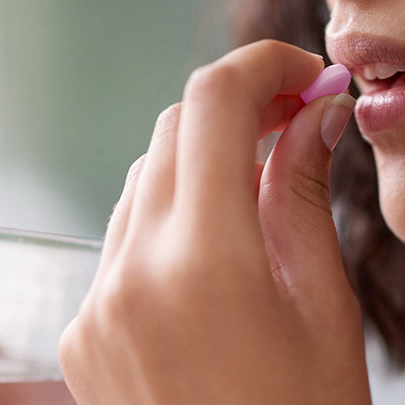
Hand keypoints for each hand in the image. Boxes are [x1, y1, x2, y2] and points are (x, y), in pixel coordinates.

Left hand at [59, 40, 370, 404]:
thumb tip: (313, 113)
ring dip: (200, 169)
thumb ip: (306, 196)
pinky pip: (121, 244)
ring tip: (263, 201)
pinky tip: (217, 262)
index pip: (213, 105)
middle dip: (234, 114)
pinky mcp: (79, 337)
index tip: (303, 74)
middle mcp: (131, 277)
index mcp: (205, 265)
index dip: (261, 68)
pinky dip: (168, 226)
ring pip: (143, 185)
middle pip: (172, 133)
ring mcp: (94, 308)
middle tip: (295, 124)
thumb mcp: (325, 309)